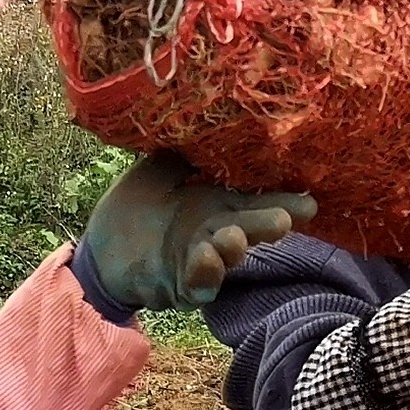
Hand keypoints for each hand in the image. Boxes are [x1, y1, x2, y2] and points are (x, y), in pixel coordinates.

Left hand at [83, 151, 314, 310]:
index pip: (255, 200)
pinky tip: (204, 256)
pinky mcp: (180, 285)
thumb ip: (185, 153)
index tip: (308, 202)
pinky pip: (197, 282)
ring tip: (233, 237)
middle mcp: (217, 232)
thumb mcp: (158, 169)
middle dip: (267, 225)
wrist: (101, 248)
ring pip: (226, 258)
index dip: (283, 201)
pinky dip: (203, 271)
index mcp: (217, 204)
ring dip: (233, 249)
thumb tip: (211, 123)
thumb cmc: (136, 205)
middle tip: (283, 221)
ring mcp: (201, 260)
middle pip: (248, 228)